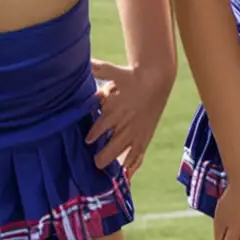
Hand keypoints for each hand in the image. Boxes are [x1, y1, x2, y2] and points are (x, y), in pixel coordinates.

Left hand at [87, 59, 173, 177]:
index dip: (93, 135)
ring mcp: (137, 133)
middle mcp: (127, 124)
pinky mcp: (144, 137)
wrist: (156, 79)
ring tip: (110, 180)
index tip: (87, 141)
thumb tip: (83, 60)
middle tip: (95, 164)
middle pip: (114, 146)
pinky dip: (132, 167)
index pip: (101, 127)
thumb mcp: (111, 71)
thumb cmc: (129, 76)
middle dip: (104, 156)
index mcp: (117, 109)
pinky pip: (138, 156)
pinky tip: (127, 179)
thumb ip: (96, 69)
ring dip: (117, 166)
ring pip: (126, 155)